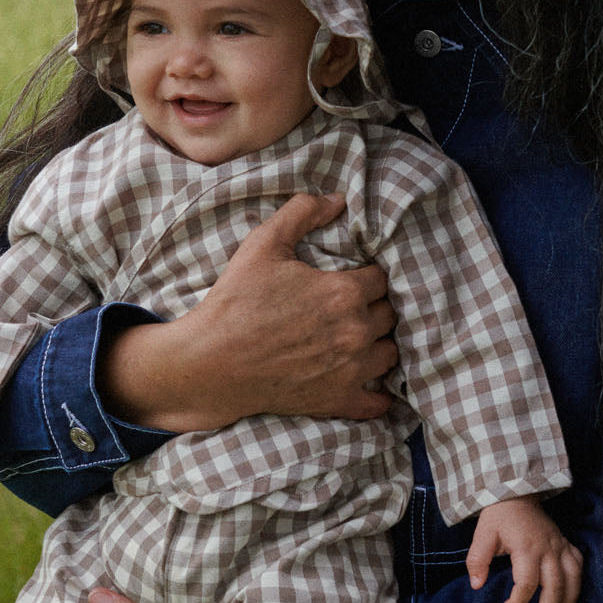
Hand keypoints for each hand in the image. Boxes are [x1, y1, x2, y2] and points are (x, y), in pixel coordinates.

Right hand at [101, 193, 398, 431]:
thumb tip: (337, 199)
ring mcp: (351, 370)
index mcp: (344, 292)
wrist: (211, 362)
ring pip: (390, 353)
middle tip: (357, 304)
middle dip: (376, 306)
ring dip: (380, 343)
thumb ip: (302, 213)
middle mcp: (356, 332)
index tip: (356, 276)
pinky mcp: (338, 400)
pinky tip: (372, 383)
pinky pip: (379, 403)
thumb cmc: (236, 302)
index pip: (382, 277)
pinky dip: (380, 395)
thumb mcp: (263, 245)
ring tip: (362, 337)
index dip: (369, 274)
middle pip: (391, 314)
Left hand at [466, 498, 583, 602]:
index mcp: (526, 547)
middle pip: (554, 586)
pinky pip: (578, 564)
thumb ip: (477, 560)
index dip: (517, 602)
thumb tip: (477, 585)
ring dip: (568, 601)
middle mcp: (548, 549)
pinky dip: (577, 581)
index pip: (526, 583)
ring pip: (572, 578)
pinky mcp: (565, 542)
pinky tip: (570, 594)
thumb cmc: (498, 515)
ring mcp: (559, 545)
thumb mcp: (482, 534)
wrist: (516, 491)